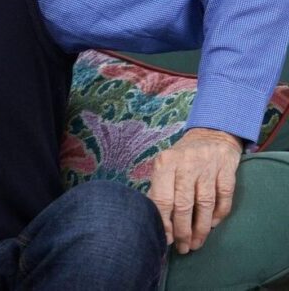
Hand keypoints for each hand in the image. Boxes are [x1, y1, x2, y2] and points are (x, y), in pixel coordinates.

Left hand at [147, 127, 242, 253]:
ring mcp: (208, 167)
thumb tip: (154, 219)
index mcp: (165, 163)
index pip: (162, 198)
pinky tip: (213, 225)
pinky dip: (219, 215)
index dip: (164, 222)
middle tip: (183, 248)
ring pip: (204, 204)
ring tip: (196, 244)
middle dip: (183, 231)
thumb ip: (160, 188)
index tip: (165, 239)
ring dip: (201, 228)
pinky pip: (224, 198)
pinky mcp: (227, 170)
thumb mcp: (165, 166)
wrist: (211, 134)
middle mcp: (185, 164)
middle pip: (183, 204)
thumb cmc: (182, 156)